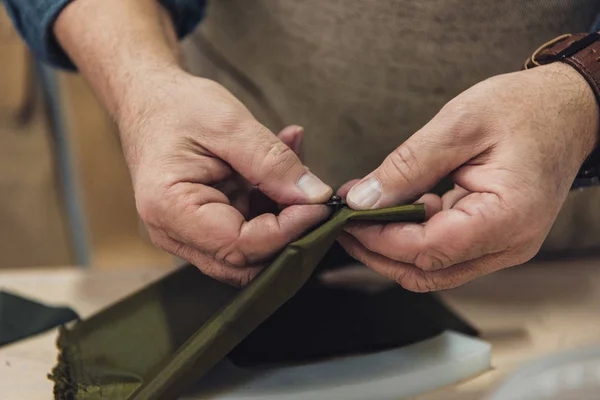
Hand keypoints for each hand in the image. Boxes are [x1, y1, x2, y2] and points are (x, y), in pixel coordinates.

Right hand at [118, 73, 331, 285]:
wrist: (149, 99)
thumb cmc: (177, 106)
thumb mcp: (229, 124)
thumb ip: (274, 162)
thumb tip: (316, 196)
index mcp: (171, 209)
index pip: (240, 245)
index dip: (287, 230)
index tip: (319, 204)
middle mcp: (175, 233)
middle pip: (246, 259)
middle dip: (288, 232)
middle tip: (315, 195)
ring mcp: (189, 234)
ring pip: (252, 249)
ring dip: (283, 216)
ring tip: (298, 168)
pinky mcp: (205, 225)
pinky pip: (248, 229)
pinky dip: (272, 205)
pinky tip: (283, 170)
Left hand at [339, 63, 598, 291]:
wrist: (567, 110)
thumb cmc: (523, 109)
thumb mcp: (459, 125)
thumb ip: (408, 166)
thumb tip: (362, 201)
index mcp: (508, 217)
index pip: (430, 249)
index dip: (381, 239)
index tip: (347, 219)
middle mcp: (508, 244)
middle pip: (427, 270)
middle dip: (378, 251)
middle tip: (344, 222)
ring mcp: (501, 246)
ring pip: (432, 267)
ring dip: (391, 246)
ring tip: (360, 214)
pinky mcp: (492, 239)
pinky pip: (443, 251)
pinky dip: (410, 236)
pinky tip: (389, 210)